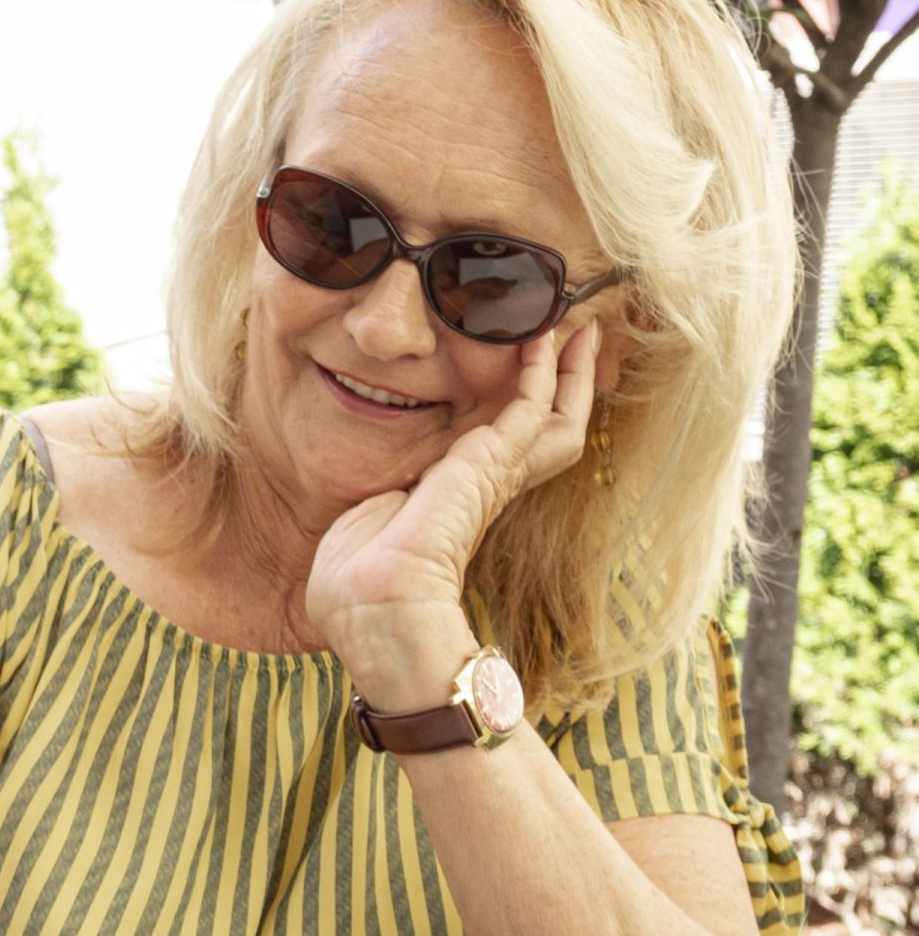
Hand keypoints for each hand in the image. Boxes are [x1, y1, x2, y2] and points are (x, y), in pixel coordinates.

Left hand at [307, 323, 599, 704]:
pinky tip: (539, 338)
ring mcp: (492, 478)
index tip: (519, 377)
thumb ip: (380, 505)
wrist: (374, 606)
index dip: (517, 412)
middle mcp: (482, 489)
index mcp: (454, 502)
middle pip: (545, 430)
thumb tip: (377, 499)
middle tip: (579, 339)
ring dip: (567, 373)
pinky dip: (540, 371)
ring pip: (554, 418)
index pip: (500, 450)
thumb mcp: (365, 530)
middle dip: (565, 385)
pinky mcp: (493, 467)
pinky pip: (530, 407)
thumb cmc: (357, 587)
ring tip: (578, 330)